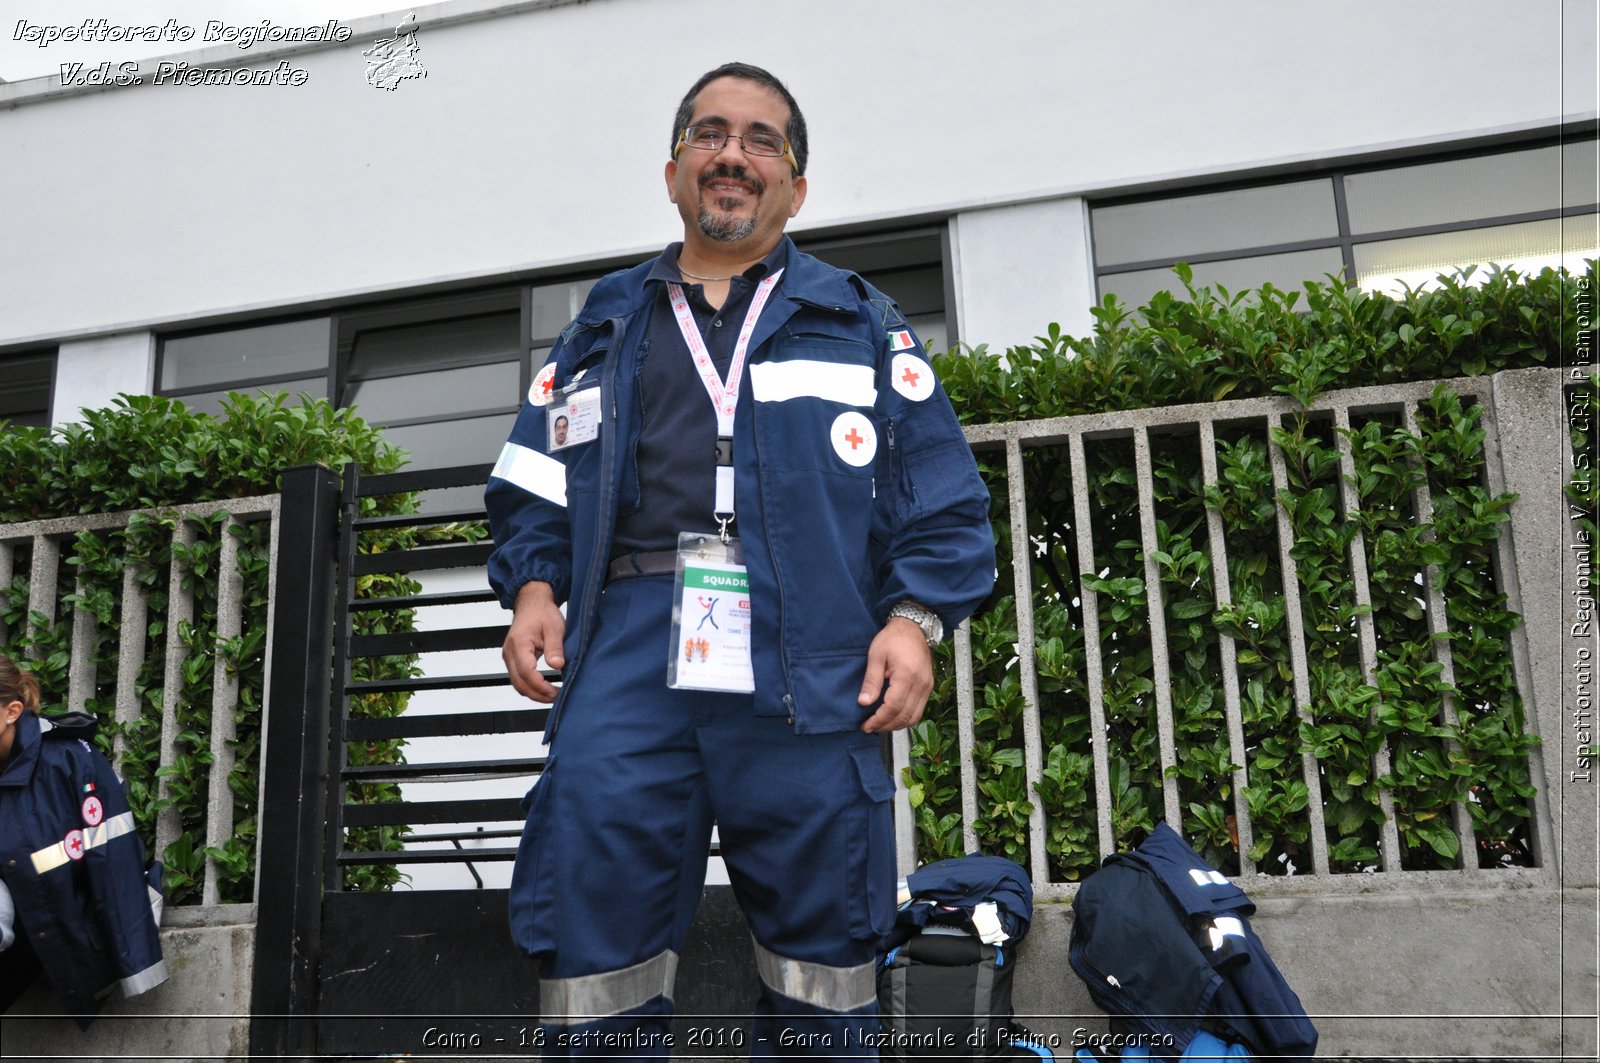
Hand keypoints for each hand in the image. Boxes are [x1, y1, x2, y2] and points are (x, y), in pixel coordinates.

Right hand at [503, 581, 564, 702]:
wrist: (531, 603)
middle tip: (557, 698)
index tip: (555, 692)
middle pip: (519, 683)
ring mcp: (508, 656)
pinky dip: (530, 687)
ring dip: (533, 693)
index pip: (526, 672)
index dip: (541, 686)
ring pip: (517, 684)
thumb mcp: (554, 628)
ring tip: (552, 696)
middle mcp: (509, 652)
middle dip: (537, 695)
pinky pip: (518, 678)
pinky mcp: (512, 659)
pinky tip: (544, 689)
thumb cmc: (543, 613)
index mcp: (519, 643)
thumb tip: (557, 665)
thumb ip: (555, 647)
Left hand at [857, 617, 933, 732]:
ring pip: (914, 717)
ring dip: (896, 725)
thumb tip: (864, 702)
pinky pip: (919, 710)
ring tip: (880, 725)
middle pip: (905, 716)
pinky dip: (906, 718)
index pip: (893, 707)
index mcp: (907, 676)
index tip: (866, 725)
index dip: (879, 720)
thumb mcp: (876, 656)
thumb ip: (871, 681)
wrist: (913, 627)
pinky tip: (893, 717)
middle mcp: (921, 684)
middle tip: (870, 727)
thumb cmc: (893, 638)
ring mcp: (927, 687)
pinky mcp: (928, 687)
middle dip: (886, 726)